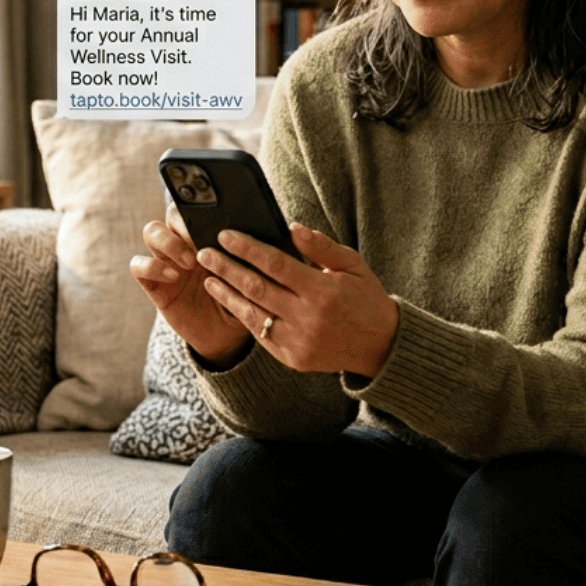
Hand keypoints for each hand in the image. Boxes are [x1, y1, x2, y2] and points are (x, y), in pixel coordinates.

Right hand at [129, 204, 249, 365]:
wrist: (229, 335)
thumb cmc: (246, 298)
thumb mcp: (258, 273)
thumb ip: (260, 251)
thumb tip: (285, 227)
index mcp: (210, 234)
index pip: (198, 203)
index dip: (200, 203)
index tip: (217, 215)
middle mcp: (186, 242)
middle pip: (172, 212)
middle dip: (184, 220)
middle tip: (201, 238)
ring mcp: (167, 261)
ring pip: (151, 232)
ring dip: (168, 242)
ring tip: (190, 261)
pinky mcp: (155, 284)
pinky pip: (138, 266)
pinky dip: (151, 266)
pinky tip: (173, 276)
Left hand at [196, 222, 398, 377]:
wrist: (381, 346)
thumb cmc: (366, 298)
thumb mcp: (353, 265)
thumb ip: (321, 247)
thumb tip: (291, 227)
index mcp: (323, 291)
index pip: (275, 264)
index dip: (247, 248)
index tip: (225, 235)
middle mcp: (307, 318)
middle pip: (256, 287)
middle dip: (227, 267)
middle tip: (204, 252)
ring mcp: (298, 341)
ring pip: (252, 313)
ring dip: (227, 293)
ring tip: (208, 277)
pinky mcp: (292, 358)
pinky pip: (260, 334)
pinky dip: (243, 315)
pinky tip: (229, 300)